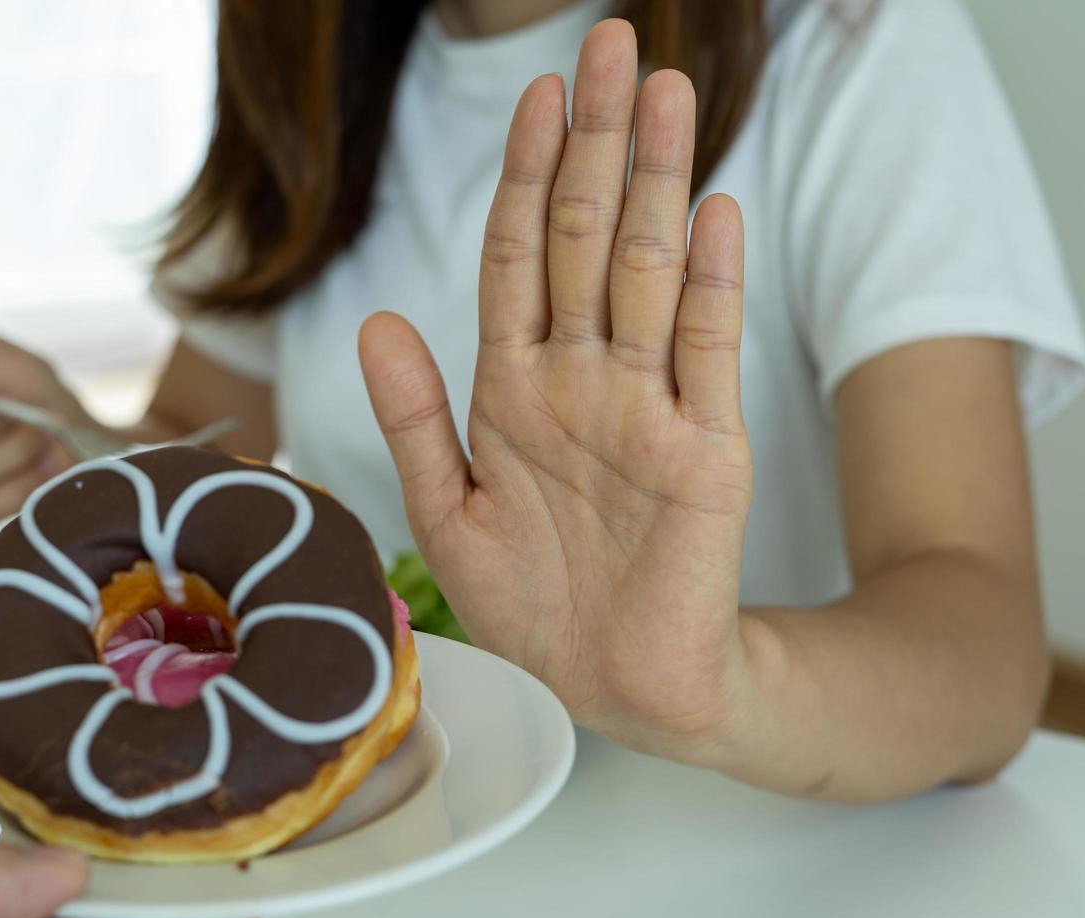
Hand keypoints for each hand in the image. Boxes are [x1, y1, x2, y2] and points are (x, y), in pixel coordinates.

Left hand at [360, 20, 750, 762]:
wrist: (616, 686)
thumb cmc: (532, 606)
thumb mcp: (443, 515)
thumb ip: (413, 418)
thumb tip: (374, 319)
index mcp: (512, 388)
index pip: (520, 256)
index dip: (525, 174)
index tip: (537, 95)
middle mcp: (581, 379)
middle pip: (587, 237)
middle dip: (596, 141)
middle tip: (613, 43)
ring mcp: (648, 406)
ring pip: (647, 270)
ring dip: (655, 181)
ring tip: (666, 90)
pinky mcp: (707, 449)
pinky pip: (706, 353)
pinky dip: (709, 283)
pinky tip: (710, 211)